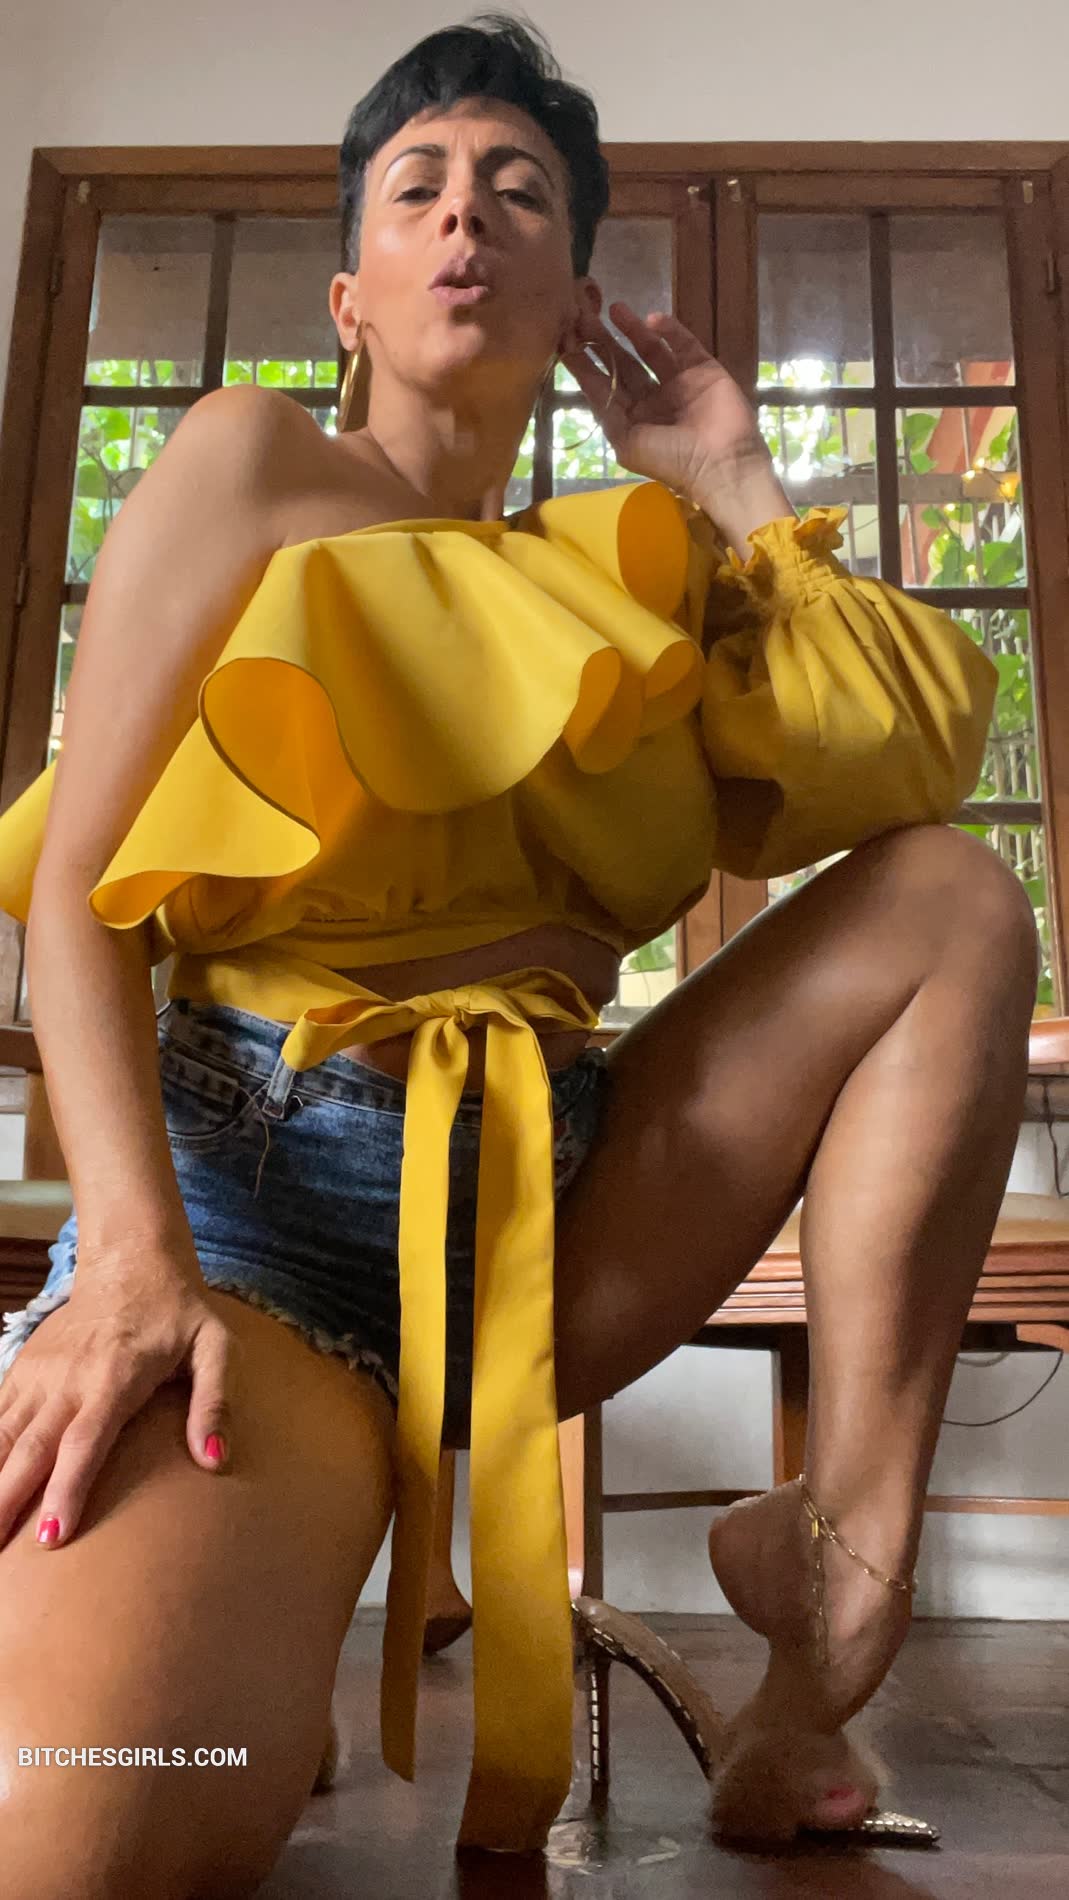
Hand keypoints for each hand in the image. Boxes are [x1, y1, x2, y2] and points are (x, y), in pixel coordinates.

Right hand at [0, 1231, 236, 1550]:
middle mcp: (68, 1380)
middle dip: (7, 1500)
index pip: (84, 1444)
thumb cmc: (179, 1312)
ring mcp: (40, 1374)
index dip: (66, 1490)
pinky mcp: (23, 1367)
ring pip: (2, 1434)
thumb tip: (214, 1459)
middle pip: (31, 1448)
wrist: (131, 1262)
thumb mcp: (215, 1347)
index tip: (51, 1537)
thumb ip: (214, 1402)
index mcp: (114, 1380)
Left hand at [560, 301, 773, 504]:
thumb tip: (588, 382)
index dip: (586, 364)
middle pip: (623, 363)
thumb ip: (607, 412)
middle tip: (583, 315)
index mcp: (632, 419)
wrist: (722, 464)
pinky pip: (682, 344)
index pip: (604, 386)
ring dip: (632, 329)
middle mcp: (652, 399)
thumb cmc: (671, 461)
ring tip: (614, 308)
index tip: (566, 339)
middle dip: (604, 341)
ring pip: (650, 349)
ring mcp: (677, 382)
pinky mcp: (702, 368)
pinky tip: (651, 319)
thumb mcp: (628, 443)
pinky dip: (668, 330)